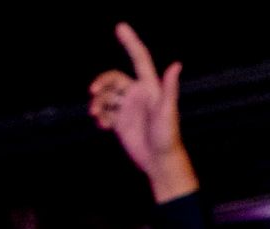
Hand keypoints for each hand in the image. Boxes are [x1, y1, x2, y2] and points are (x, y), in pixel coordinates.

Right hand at [88, 22, 196, 202]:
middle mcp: (137, 94)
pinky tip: (102, 125)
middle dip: (102, 83)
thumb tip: (176, 65)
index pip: (139, 58)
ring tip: (95, 114)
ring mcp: (128, 108)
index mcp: (149, 87)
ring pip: (106, 96)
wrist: (159, 161)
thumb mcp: (168, 112)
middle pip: (114, 79)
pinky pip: (105, 113)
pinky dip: (100, 116)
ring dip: (98, 102)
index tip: (120, 26)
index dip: (130, 42)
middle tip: (93, 92)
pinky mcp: (120, 122)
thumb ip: (169, 88)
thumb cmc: (167, 137)